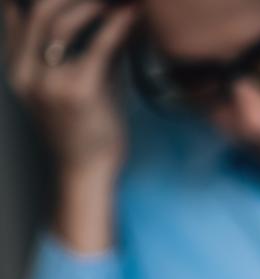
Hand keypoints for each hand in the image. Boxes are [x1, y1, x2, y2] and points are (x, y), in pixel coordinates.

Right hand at [4, 0, 137, 176]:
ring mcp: (48, 82)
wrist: (86, 171)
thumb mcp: (72, 82)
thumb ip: (77, 49)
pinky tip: (132, 15)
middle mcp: (26, 72)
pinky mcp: (78, 92)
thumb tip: (105, 15)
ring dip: (93, 4)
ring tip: (117, 1)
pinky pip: (97, 47)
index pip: (17, 14)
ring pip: (63, 23)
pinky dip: (117, 25)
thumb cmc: (86, 127)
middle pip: (41, 11)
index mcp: (17, 68)